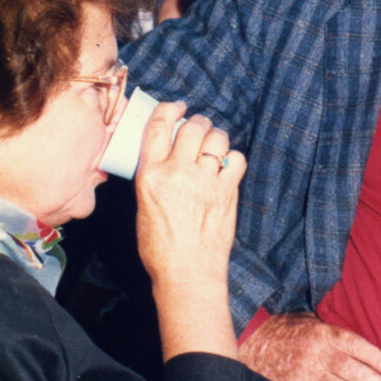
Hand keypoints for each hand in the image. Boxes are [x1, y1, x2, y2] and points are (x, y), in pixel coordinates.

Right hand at [134, 104, 245, 292]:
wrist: (187, 273)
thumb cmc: (160, 248)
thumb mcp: (144, 207)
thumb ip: (153, 179)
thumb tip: (165, 160)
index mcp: (150, 176)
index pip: (157, 127)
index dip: (168, 109)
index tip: (175, 107)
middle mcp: (178, 173)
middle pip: (191, 128)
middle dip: (197, 121)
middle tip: (199, 125)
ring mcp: (205, 182)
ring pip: (216, 139)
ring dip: (216, 136)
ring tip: (214, 144)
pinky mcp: (227, 192)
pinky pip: (236, 160)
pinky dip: (232, 158)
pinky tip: (226, 166)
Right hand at [238, 311, 380, 380]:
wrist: (248, 343)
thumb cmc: (283, 331)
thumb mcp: (308, 321)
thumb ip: (332, 332)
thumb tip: (360, 346)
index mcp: (323, 333)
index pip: (355, 345)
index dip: (375, 357)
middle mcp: (317, 354)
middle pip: (354, 372)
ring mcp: (306, 375)